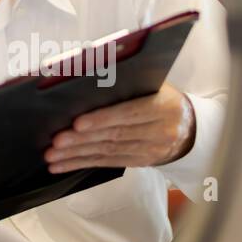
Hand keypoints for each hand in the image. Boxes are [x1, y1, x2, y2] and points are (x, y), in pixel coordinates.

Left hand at [44, 82, 195, 172]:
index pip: (129, 114)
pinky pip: (107, 163)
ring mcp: (149, 150)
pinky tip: (62, 165)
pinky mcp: (139, 162)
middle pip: (114, 136)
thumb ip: (129, 82)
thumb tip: (90, 76)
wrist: (188, 126)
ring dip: (76, 155)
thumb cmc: (162, 98)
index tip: (77, 123)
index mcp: (162, 107)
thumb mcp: (155, 85)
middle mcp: (158, 132)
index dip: (102, 120)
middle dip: (81, 141)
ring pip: (107, 153)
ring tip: (52, 156)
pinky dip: (81, 164)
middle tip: (56, 142)